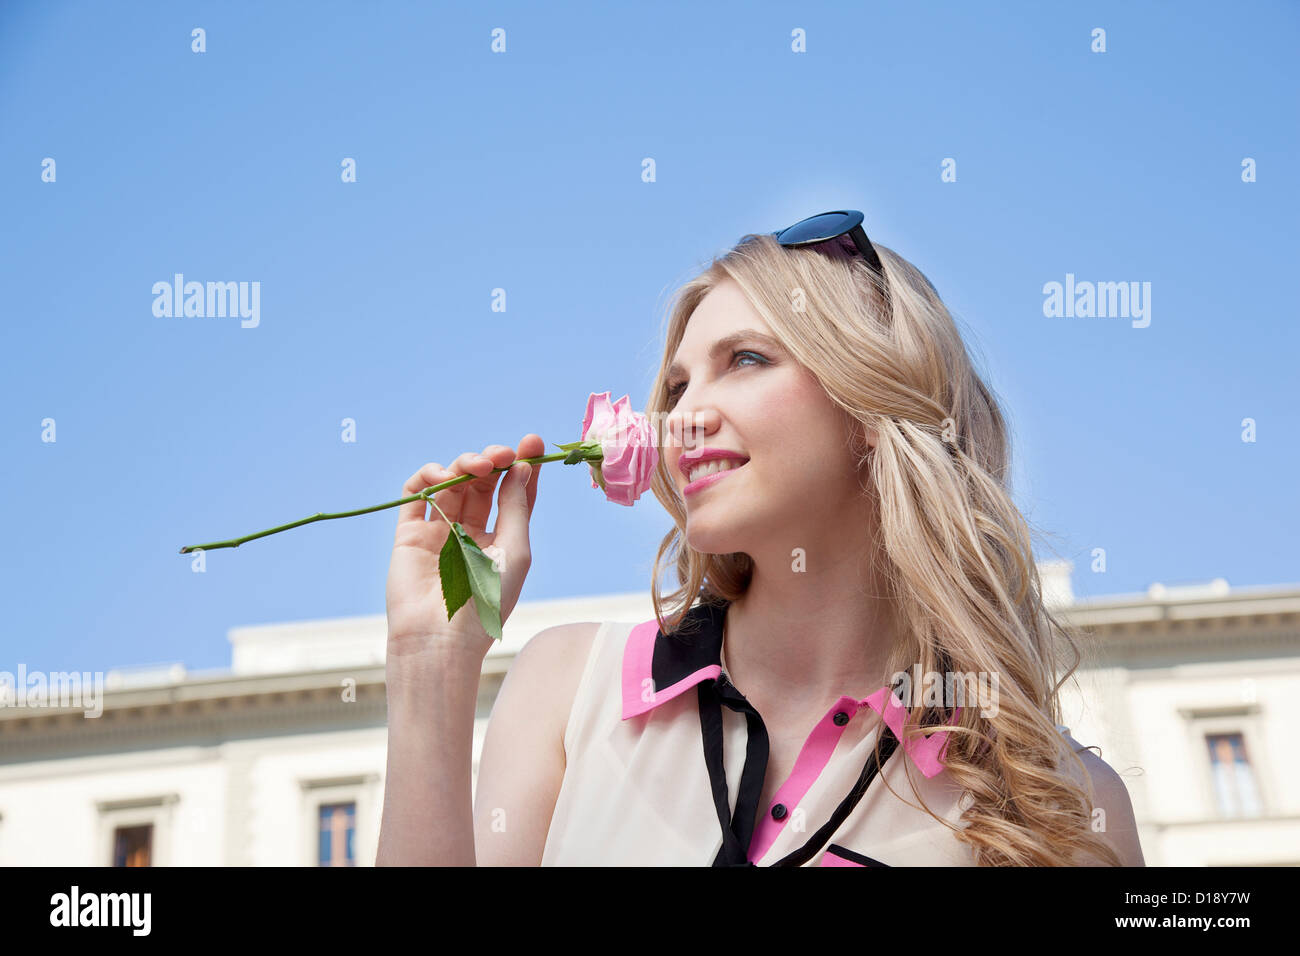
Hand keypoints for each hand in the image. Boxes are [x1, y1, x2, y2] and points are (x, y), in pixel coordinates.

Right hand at [386, 435, 542, 656]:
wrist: (441, 638)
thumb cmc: (487, 601)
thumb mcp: (515, 550)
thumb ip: (516, 506)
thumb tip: (522, 467)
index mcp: (500, 539)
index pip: (512, 493)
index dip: (522, 466)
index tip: (532, 442)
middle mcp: (469, 532)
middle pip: (482, 482)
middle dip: (495, 461)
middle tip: (503, 454)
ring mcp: (439, 530)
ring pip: (451, 482)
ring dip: (466, 464)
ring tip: (479, 465)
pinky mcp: (409, 532)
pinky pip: (415, 493)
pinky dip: (428, 475)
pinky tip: (446, 476)